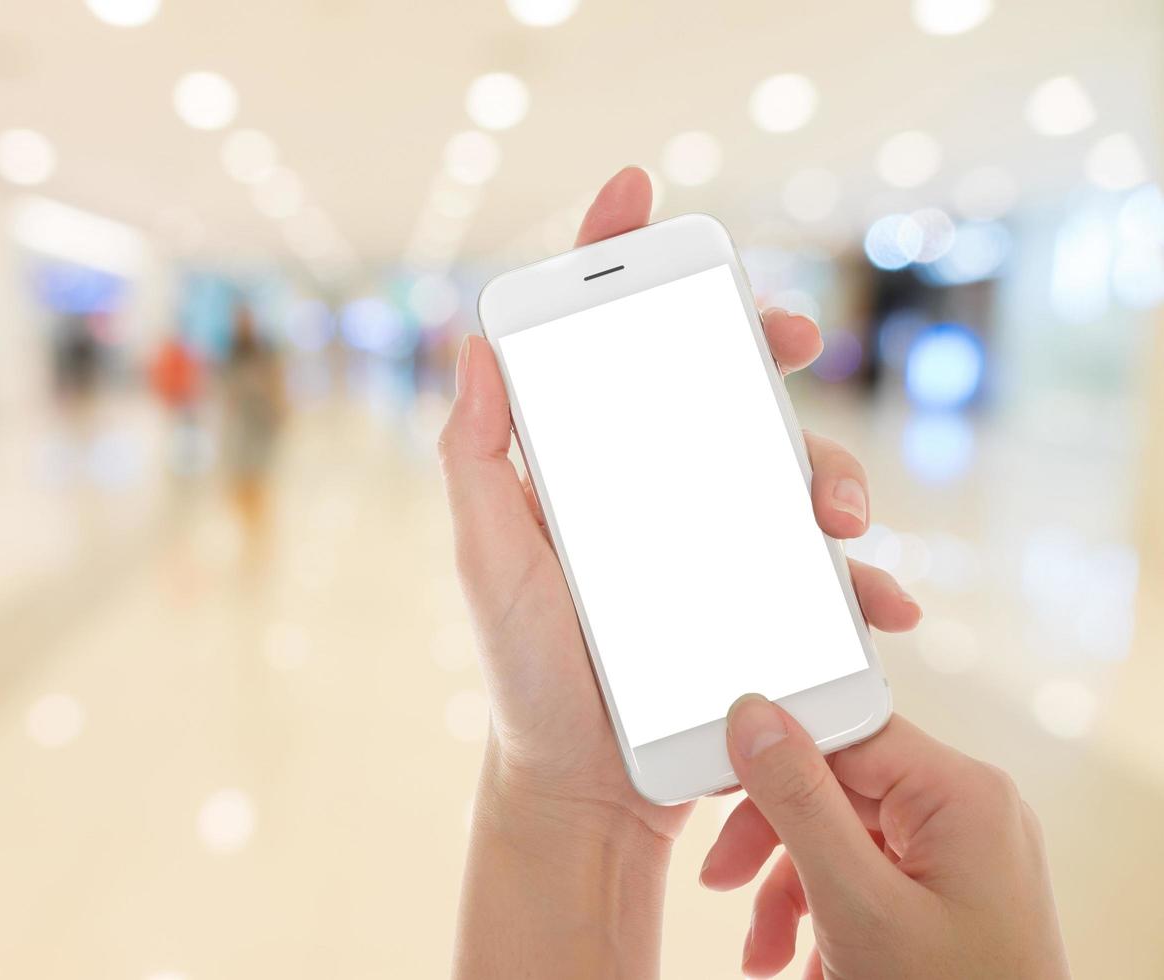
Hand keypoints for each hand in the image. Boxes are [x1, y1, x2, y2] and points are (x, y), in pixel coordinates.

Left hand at [439, 165, 921, 841]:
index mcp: (583, 465)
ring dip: (830, 466)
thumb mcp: (487, 560)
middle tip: (785, 337)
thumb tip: (479, 345)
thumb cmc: (525, 670)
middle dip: (759, 346)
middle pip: (716, 385)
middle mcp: (653, 487)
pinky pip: (823, 571)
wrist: (584, 786)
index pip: (600, 345)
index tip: (639, 195)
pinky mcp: (758, 601)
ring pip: (787, 465)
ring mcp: (713, 541)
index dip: (615, 262)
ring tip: (836, 512)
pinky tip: (876, 598)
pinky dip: (859, 578)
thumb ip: (474, 459)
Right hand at [703, 698, 1068, 977]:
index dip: (772, 755)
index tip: (716, 783)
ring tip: (764, 949)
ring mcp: (958, 858)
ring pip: (837, 838)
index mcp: (962, 795)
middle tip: (722, 878)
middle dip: (770, 842)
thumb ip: (801, 802)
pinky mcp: (945, 896)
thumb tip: (755, 718)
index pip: (845, 731)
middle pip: (833, 788)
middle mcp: (967, 813)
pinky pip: (862, 876)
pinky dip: (820, 915)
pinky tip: (801, 960)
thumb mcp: (856, 903)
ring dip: (785, 891)